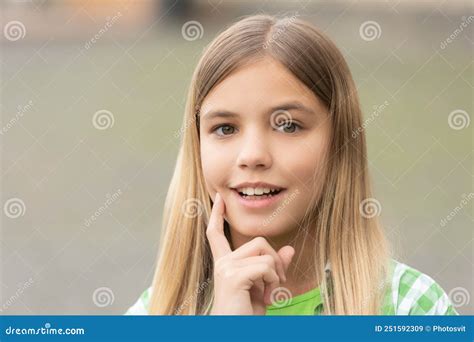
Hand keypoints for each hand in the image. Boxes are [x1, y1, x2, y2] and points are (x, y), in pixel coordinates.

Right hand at [206, 192, 294, 314]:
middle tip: (276, 285)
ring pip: (264, 251)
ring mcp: (226, 268)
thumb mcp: (265, 287)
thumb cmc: (246, 315)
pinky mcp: (233, 276)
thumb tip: (289, 248)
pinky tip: (266, 299)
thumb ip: (274, 266)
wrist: (235, 331)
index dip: (218, 215)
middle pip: (259, 241)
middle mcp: (222, 263)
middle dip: (275, 261)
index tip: (219, 198)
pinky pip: (266, 267)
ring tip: (269, 294)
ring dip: (275, 274)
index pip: (216, 234)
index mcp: (224, 264)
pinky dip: (273, 282)